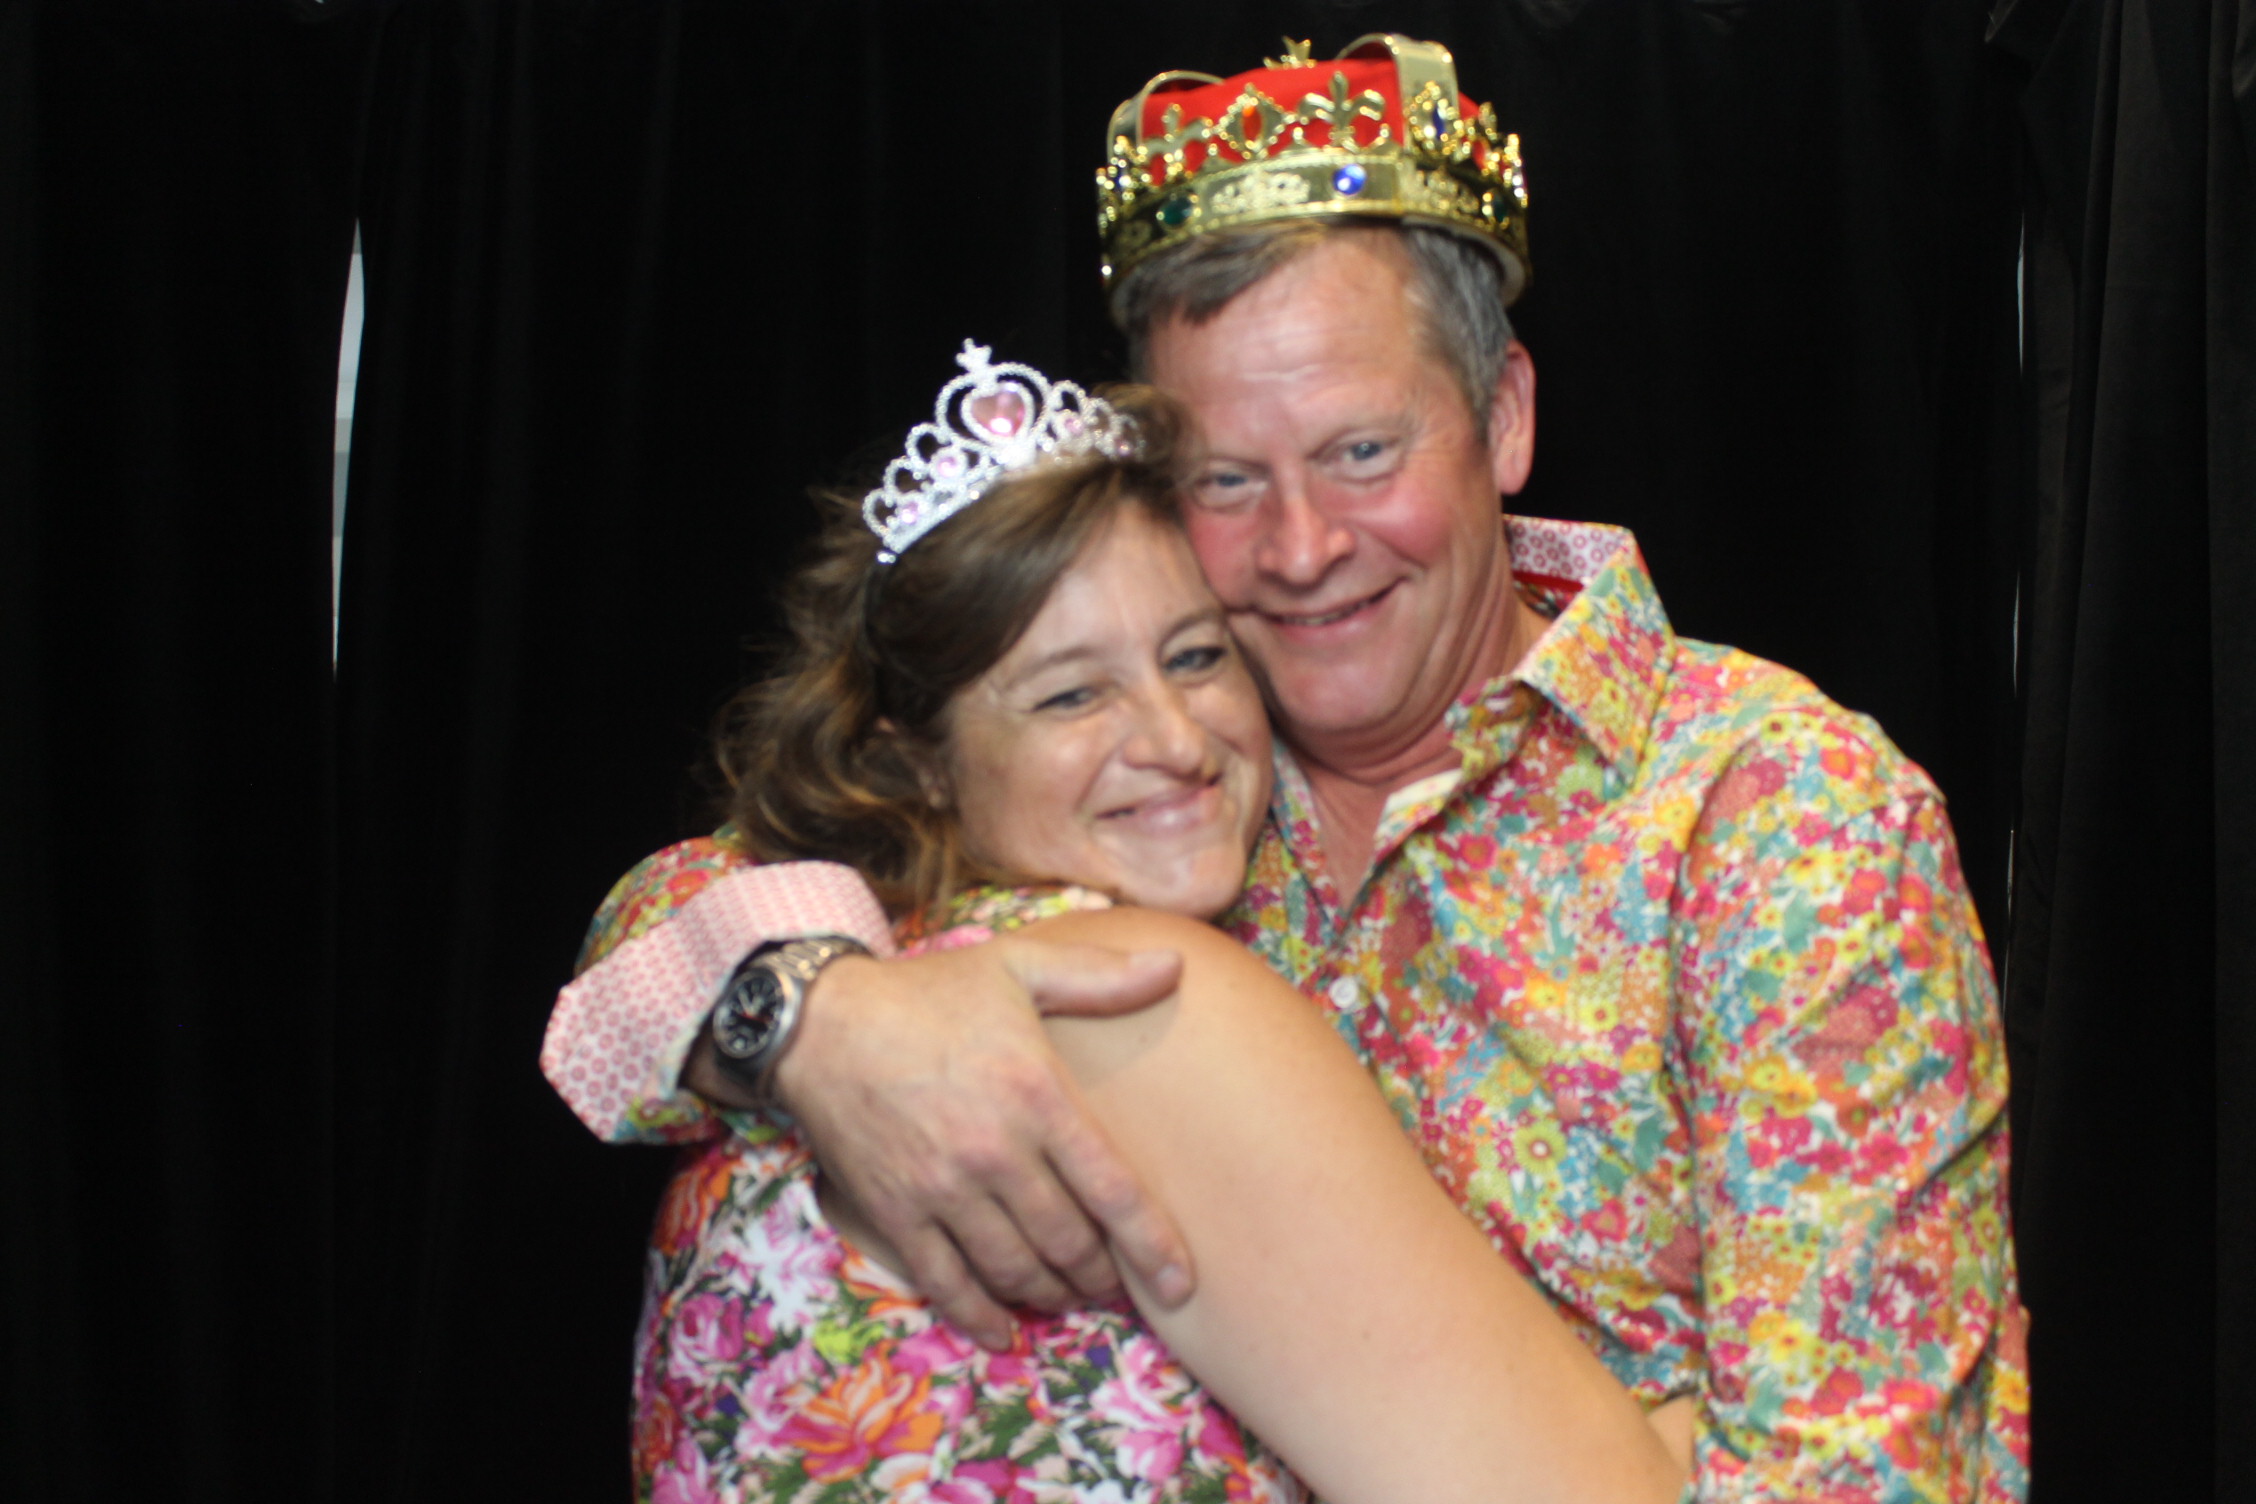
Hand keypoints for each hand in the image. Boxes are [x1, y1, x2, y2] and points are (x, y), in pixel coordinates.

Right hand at [769, 939, 1191, 1348]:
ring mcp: (942, 1188)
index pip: (1113, 1191)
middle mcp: (995, 1151)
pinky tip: (1002, 1331)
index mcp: (1037, 1094)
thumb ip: (1101, 975)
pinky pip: (947, 1283)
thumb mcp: (1019, 966)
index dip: (1153, 1246)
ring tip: (1068, 1295)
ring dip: (1051, 1296)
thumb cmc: (928, 992)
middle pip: (1069, 1243)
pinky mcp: (896, 1213)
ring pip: (1015, 1270)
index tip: (1180, 1284)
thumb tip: (1175, 964)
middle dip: (1101, 1276)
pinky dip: (980, 1317)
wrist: (821, 1021)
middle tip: (1117, 1283)